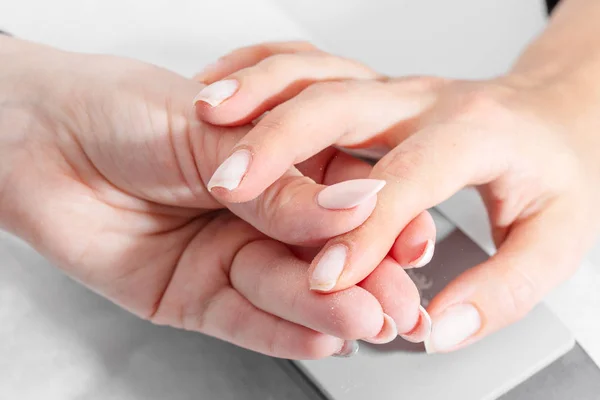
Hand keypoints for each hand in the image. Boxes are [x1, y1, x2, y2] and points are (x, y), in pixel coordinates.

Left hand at [0, 37, 427, 357]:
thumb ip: (281, 184)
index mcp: (276, 164)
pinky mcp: (193, 296)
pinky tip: (323, 337)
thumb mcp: (211, 134)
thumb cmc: (120, 111)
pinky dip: (282, 331)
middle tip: (398, 301)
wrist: (39, 138)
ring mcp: (228, 256)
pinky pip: (243, 319)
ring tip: (367, 321)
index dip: (379, 222)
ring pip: (286, 290)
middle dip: (363, 279)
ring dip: (328, 309)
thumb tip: (353, 205)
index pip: (342, 198)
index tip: (413, 240)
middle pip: (321, 253)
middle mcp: (257, 215)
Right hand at [194, 42, 599, 352]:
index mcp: (472, 135)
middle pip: (339, 105)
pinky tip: (223, 88)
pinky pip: (303, 63)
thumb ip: (501, 290)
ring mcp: (390, 89)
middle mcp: (422, 103)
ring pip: (312, 73)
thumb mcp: (558, 240)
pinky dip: (258, 71)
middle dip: (278, 145)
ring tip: (209, 116)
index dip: (361, 233)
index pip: (405, 182)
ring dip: (256, 94)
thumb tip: (445, 328)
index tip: (326, 279)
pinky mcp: (369, 88)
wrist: (558, 115)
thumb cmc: (555, 171)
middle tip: (230, 188)